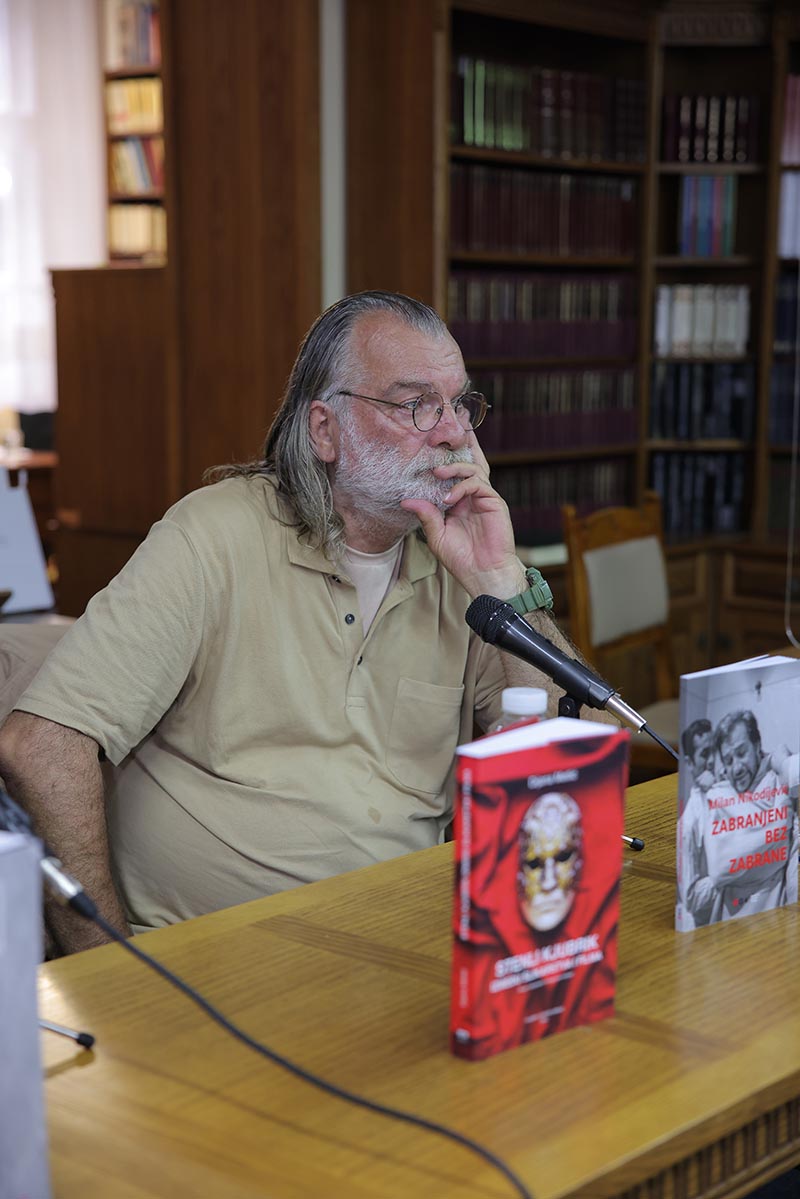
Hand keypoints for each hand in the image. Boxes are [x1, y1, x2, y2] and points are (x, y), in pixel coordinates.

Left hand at [400, 434, 523, 598]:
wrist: (484, 574)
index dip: (444, 461)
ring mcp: (484, 499)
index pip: (452, 475)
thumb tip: (406, 500)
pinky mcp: (494, 503)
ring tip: (438, 474)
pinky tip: (449, 498)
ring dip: (455, 469)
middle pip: (469, 463)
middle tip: (443, 436)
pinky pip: (478, 484)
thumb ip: (426, 515)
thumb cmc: (461, 559)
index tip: (428, 449)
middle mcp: (472, 497)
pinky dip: (462, 487)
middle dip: (460, 446)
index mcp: (459, 502)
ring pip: (473, 469)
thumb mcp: (437, 536)